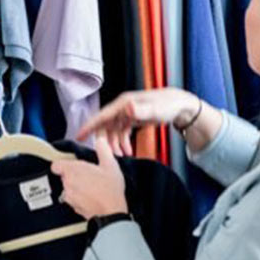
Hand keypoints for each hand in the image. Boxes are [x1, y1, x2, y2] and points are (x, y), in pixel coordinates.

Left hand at [51, 137, 127, 218]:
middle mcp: (68, 184)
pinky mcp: (74, 208)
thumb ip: (103, 149)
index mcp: (73, 171)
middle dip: (74, 175)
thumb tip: (100, 141)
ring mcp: (69, 197)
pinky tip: (93, 196)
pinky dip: (80, 198)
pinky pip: (74, 199)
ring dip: (77, 187)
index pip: (56, 165)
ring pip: (69, 188)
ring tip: (92, 187)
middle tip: (89, 175)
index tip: (72, 165)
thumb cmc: (110, 190)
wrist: (112, 213)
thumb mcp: (110, 164)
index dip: (63, 164)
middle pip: (64, 176)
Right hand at [76, 88, 200, 155]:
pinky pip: (121, 132)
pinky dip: (122, 142)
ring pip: (113, 130)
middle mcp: (122, 107)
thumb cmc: (168, 105)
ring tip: (122, 155)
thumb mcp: (155, 109)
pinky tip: (128, 151)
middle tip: (107, 155)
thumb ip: (142, 110)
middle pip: (105, 125)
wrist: (180, 105)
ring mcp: (127, 113)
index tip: (78, 136)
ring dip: (115, 144)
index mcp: (123, 103)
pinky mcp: (132, 118)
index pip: (102, 115)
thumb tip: (128, 108)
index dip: (89, 126)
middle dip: (105, 141)